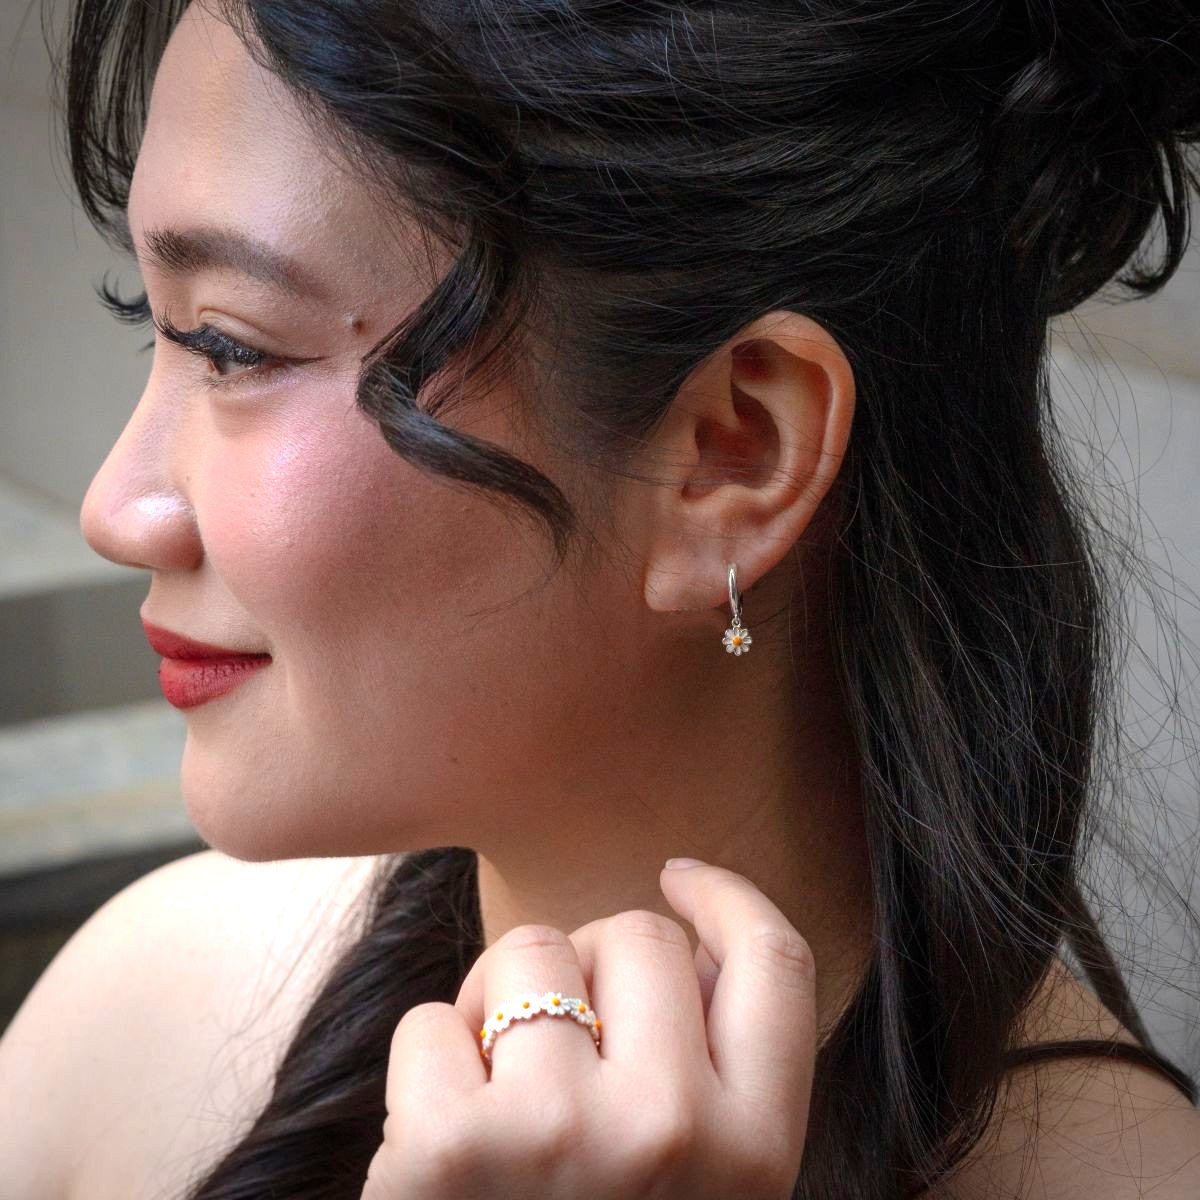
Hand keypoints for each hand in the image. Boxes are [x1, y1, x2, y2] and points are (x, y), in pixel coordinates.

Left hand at [360, 859, 815, 1199]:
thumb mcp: (707, 1195)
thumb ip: (718, 1079)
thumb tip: (682, 938)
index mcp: (755, 1149)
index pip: (774, 962)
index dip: (726, 898)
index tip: (681, 881)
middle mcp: (674, 1130)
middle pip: (638, 934)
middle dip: (591, 964)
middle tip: (564, 1041)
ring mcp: (560, 1133)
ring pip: (530, 951)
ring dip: (503, 1002)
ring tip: (500, 1088)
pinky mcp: (446, 1146)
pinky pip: (433, 1018)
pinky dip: (427, 1062)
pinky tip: (438, 1135)